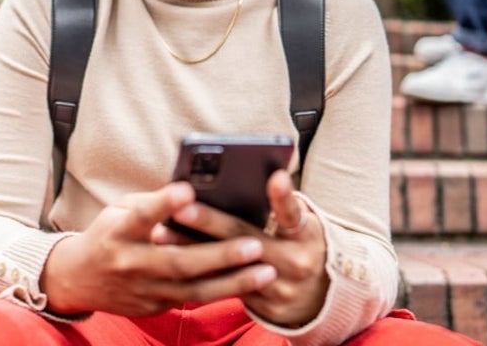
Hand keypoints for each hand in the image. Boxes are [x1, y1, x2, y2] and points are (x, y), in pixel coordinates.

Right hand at [40, 182, 276, 316]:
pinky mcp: (154, 306)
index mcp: (117, 232)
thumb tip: (193, 190)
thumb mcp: (120, 210)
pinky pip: (193, 299)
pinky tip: (252, 284)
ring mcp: (143, 290)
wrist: (77, 280)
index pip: (142, 216)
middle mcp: (130, 264)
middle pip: (178, 261)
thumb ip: (153, 204)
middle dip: (219, 255)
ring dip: (234, 281)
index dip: (164, 203)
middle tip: (255, 244)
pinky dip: (224, 291)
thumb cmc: (108, 234)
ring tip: (267, 271)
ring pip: (194, 289)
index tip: (188, 189)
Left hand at [158, 170, 328, 326]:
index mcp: (307, 236)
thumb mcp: (302, 223)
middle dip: (211, 222)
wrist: (323, 295)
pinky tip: (172, 258)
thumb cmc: (303, 243)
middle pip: (247, 239)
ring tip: (163, 233)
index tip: (275, 176)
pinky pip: (227, 289)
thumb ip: (281, 205)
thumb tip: (251, 178)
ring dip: (193, 250)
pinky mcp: (266, 310)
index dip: (284, 196)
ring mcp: (280, 290)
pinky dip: (200, 272)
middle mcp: (296, 263)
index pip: (293, 213)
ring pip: (229, 268)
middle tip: (181, 207)